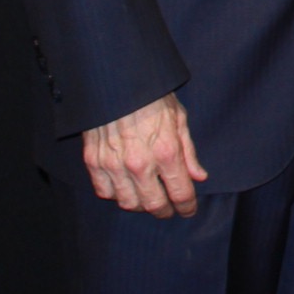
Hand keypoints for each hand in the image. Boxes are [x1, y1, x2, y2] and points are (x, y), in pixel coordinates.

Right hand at [82, 93, 208, 217]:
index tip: (189, 210)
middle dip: (165, 212)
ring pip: (128, 203)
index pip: (180, 193)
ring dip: (140, 205)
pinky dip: (116, 194)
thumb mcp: (179, 119)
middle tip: (169, 210)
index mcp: (166, 151)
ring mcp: (114, 165)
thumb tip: (199, 177)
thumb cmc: (152, 97)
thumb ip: (189, 153)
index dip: (187, 207)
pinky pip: (104, 192)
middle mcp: (140, 163)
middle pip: (153, 205)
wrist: (117, 82)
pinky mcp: (94, 162)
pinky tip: (125, 188)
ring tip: (148, 199)